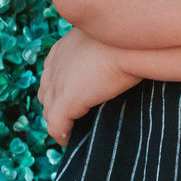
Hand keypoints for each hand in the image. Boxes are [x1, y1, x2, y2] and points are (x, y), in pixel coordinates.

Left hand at [38, 28, 141, 145]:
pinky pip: (56, 126)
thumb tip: (119, 63)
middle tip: (77, 121)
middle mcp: (55, 66)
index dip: (62, 91)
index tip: (77, 102)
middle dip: (58, 108)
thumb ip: (103, 53)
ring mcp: (58, 84)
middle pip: (47, 95)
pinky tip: (73, 141)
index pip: (52, 76)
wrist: (133, 41)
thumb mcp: (110, 41)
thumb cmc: (131, 39)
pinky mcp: (66, 101)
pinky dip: (63, 136)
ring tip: (77, 133)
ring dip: (61, 124)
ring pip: (49, 112)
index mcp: (64, 49)